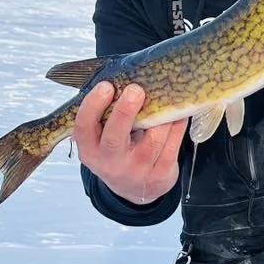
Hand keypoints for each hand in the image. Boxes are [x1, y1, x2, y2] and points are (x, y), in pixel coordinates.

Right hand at [73, 82, 187, 203]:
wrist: (135, 189)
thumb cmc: (117, 149)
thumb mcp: (101, 138)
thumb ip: (104, 113)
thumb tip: (120, 74)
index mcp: (90, 150)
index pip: (84, 127)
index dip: (93, 106)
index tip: (107, 85)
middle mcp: (110, 164)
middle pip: (115, 138)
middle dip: (125, 111)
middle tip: (136, 89)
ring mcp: (136, 172)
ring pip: (152, 140)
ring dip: (161, 114)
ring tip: (166, 94)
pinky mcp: (159, 176)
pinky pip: (172, 146)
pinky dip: (177, 125)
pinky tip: (180, 111)